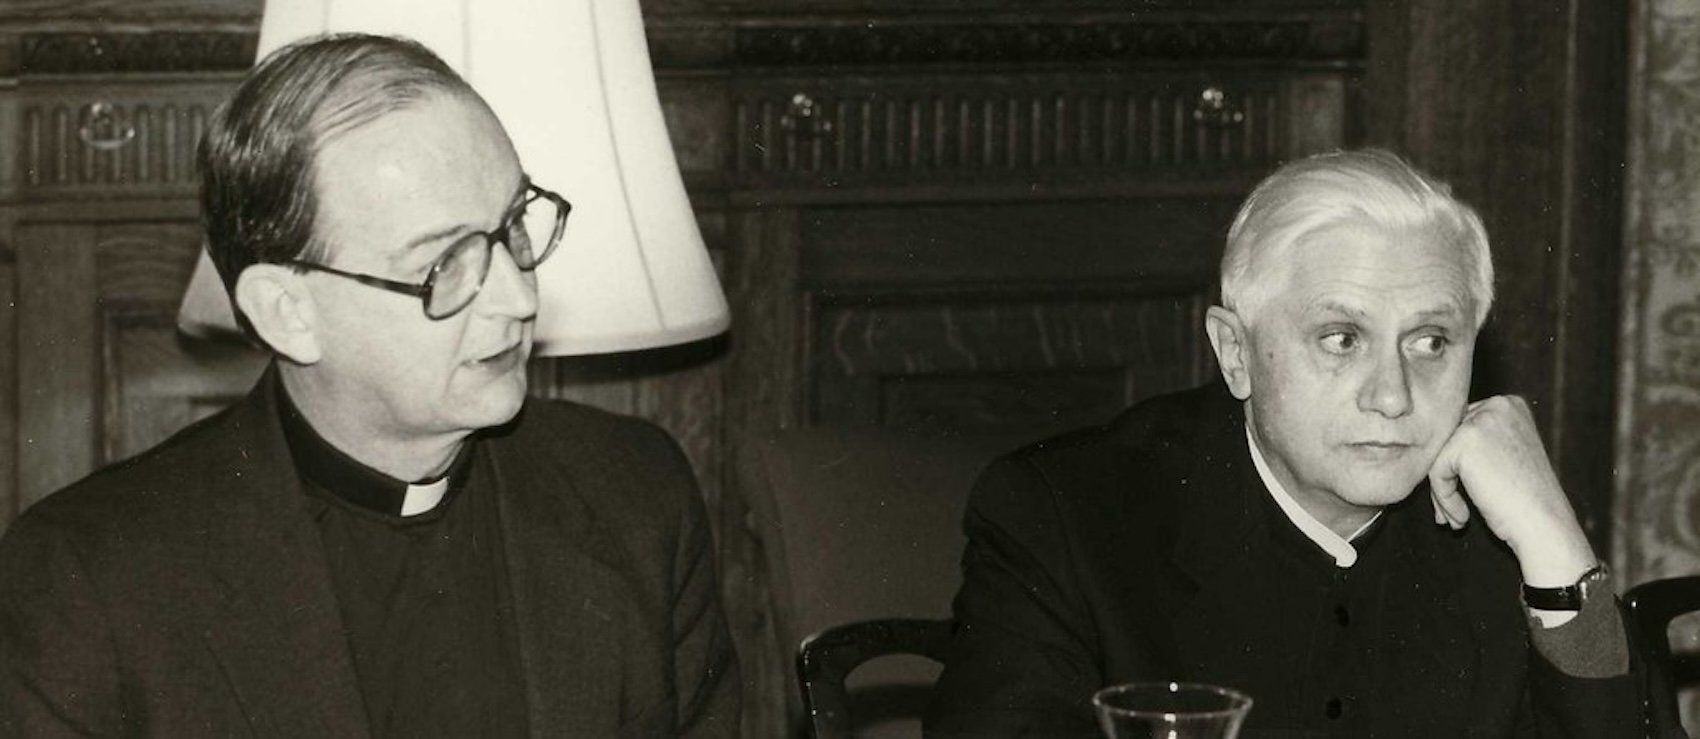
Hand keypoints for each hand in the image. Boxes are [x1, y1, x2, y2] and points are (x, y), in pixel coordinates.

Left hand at [1426, 395, 1596, 586]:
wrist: (1545, 526)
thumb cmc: (1525, 501)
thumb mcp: (1505, 457)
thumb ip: (1474, 443)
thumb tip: (1429, 443)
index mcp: (1510, 405)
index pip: (1461, 428)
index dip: (1456, 463)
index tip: (1462, 493)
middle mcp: (1498, 405)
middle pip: (1447, 440)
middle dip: (1445, 476)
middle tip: (1452, 512)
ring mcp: (1482, 420)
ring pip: (1439, 456)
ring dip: (1442, 491)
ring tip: (1454, 518)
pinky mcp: (1466, 442)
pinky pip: (1436, 470)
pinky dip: (1443, 498)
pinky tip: (1462, 517)